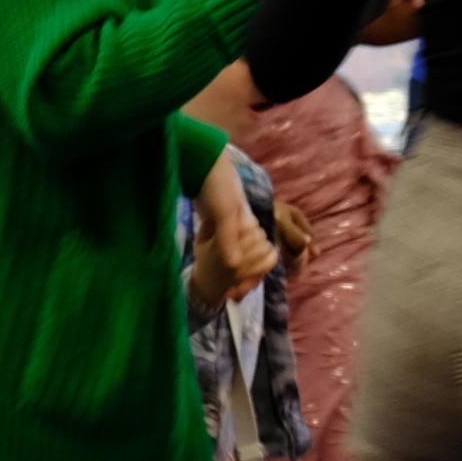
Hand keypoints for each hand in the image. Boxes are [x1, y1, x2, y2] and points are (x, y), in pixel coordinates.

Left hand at [192, 150, 274, 310]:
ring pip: (234, 252)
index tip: (239, 293)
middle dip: (243, 277)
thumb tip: (233, 266)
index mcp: (250, 224)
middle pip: (248, 257)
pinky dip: (219, 257)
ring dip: (231, 269)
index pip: (259, 256)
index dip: (252, 275)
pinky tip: (211, 267)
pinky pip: (220, 244)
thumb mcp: (224, 213)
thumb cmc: (218, 186)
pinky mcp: (214, 221)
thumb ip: (229, 239)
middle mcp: (243, 226)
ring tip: (224, 288)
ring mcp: (227, 223)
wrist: (202, 163)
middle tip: (231, 297)